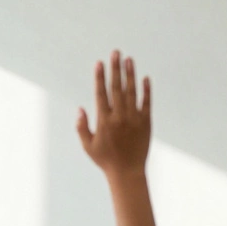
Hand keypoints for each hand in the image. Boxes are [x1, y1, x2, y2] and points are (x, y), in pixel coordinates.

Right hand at [77, 50, 150, 176]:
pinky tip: (145, 78)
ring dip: (130, 75)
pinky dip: (146, 90)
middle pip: (117, 88)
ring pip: (132, 92)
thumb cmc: (105, 160)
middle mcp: (119, 117)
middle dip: (115, 69)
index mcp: (104, 120)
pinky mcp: (146, 123)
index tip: (99, 63)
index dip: (100, 77)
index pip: (101, 93)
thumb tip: (79, 109)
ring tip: (129, 59)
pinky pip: (146, 103)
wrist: (127, 173)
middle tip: (116, 52)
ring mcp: (134, 119)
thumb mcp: (88, 146)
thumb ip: (81, 127)